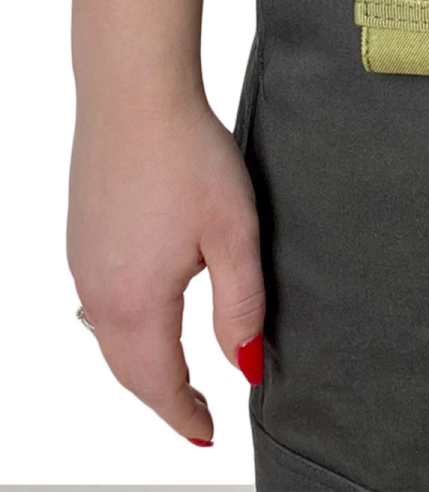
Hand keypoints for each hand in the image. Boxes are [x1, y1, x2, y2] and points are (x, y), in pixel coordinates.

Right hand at [67, 87, 264, 443]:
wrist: (133, 97)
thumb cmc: (188, 157)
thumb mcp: (234, 234)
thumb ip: (241, 304)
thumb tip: (245, 364)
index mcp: (136, 301)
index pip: (159, 383)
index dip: (184, 414)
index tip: (209, 434)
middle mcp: (97, 290)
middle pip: (127, 369)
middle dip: (162, 398)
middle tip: (195, 415)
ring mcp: (82, 262)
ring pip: (108, 338)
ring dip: (141, 365)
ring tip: (176, 376)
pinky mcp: (82, 236)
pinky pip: (99, 302)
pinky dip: (124, 329)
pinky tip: (146, 317)